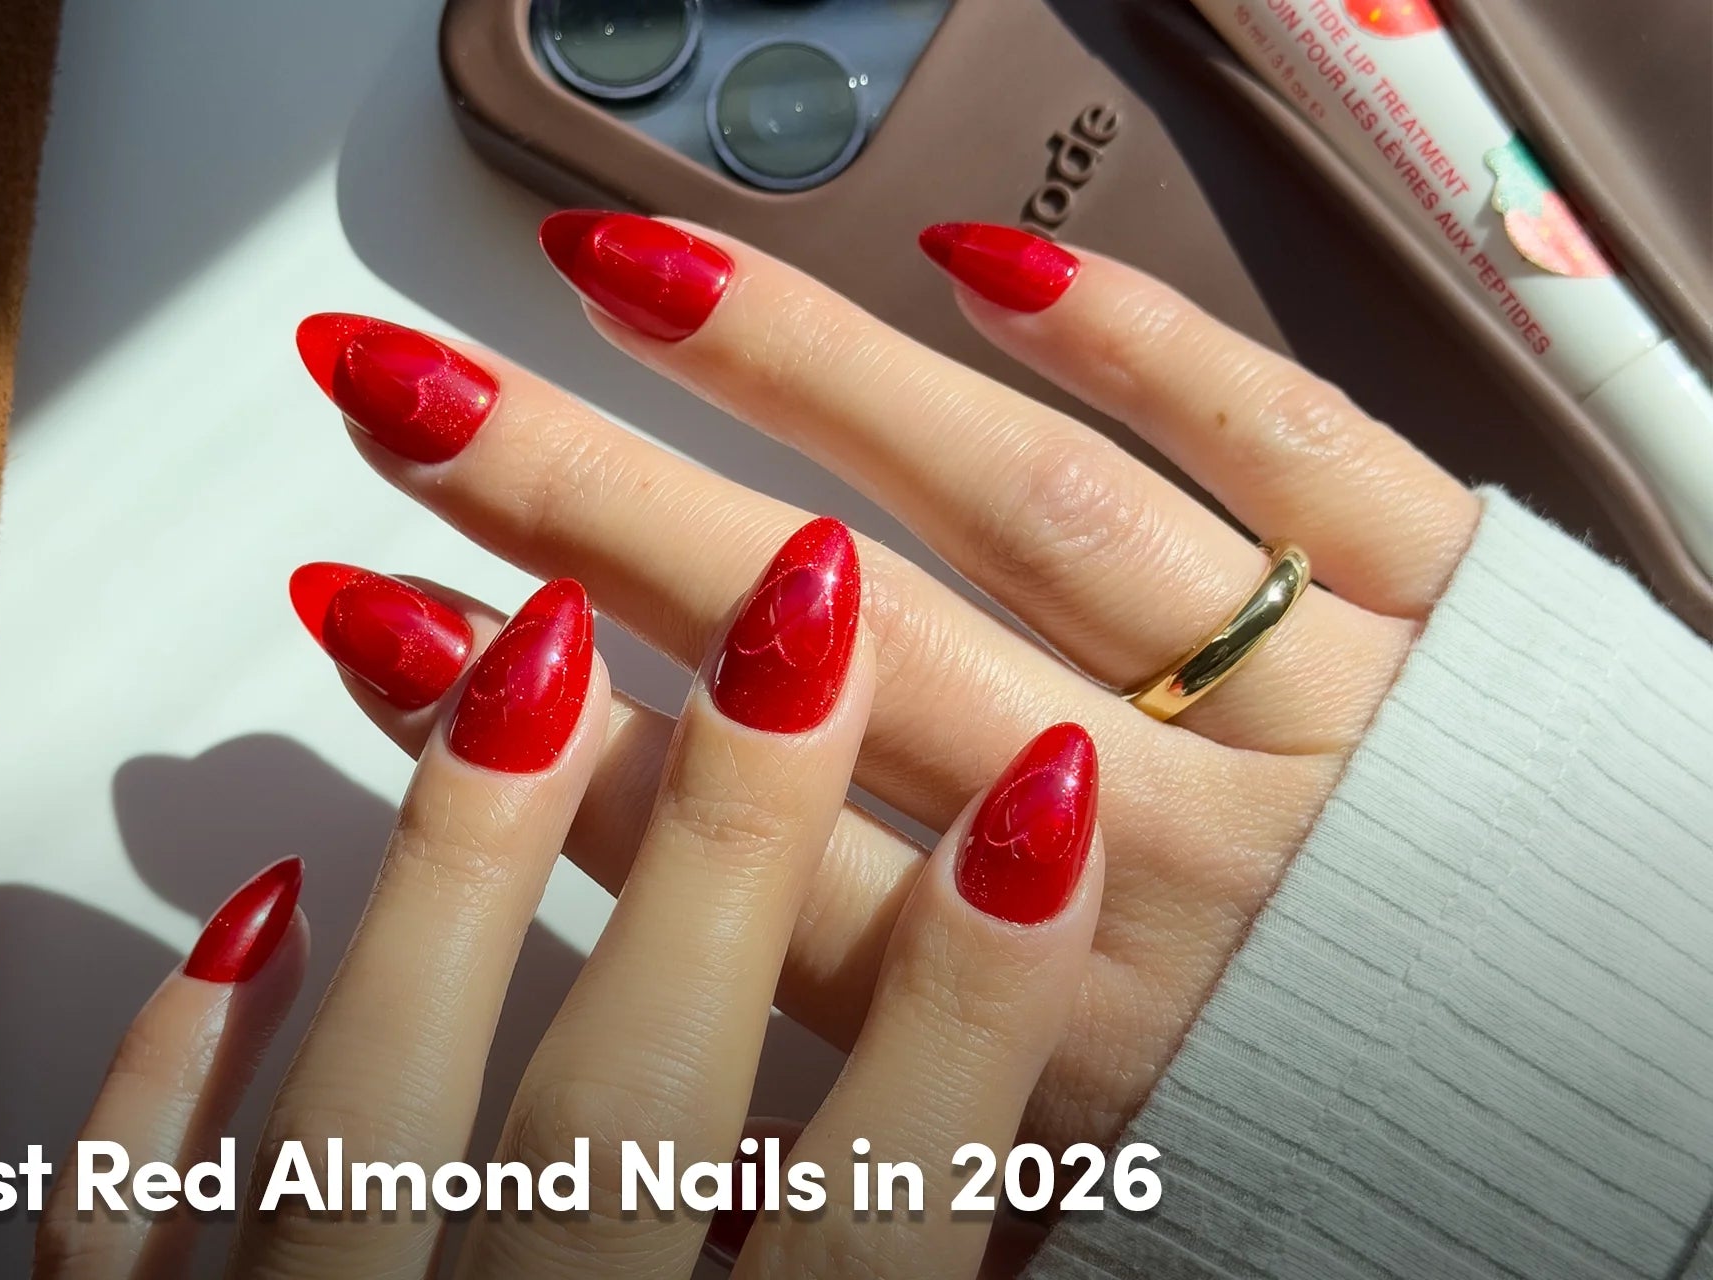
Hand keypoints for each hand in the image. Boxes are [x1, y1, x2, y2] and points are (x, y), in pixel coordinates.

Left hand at [37, 544, 1106, 1278]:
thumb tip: (1044, 1195)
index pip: (876, 1242)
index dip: (970, 1020)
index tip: (1051, 809)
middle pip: (633, 1119)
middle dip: (734, 853)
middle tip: (804, 610)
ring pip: (377, 1120)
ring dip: (465, 870)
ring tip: (540, 644)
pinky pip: (120, 1229)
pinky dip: (175, 1069)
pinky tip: (246, 901)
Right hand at [288, 215, 1481, 1145]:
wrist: (1645, 1133)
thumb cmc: (1357, 1161)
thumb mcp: (1066, 1204)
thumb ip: (885, 1122)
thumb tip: (680, 1046)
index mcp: (1042, 1040)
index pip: (714, 844)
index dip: (509, 725)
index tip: (374, 607)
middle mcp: (1159, 865)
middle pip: (813, 650)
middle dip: (579, 505)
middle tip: (414, 393)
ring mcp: (1316, 721)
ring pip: (1026, 507)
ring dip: (808, 375)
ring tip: (635, 276)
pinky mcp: (1457, 617)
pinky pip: (1293, 445)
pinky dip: (1142, 337)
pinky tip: (979, 262)